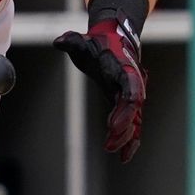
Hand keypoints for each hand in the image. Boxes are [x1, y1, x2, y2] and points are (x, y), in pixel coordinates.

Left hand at [55, 18, 146, 161]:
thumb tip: (59, 41)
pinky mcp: (125, 102)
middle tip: (110, 145)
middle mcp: (132, 83)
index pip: (131, 90)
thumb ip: (71, 40)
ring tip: (116, 153)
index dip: (125, 109)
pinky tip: (125, 156)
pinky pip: (132, 123)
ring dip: (127, 137)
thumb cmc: (96, 42)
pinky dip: (131, 139)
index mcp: (123, 68)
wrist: (112, 38)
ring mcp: (130, 93)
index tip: (113, 125)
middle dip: (124, 128)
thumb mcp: (82, 40)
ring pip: (135, 119)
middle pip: (133, 109)